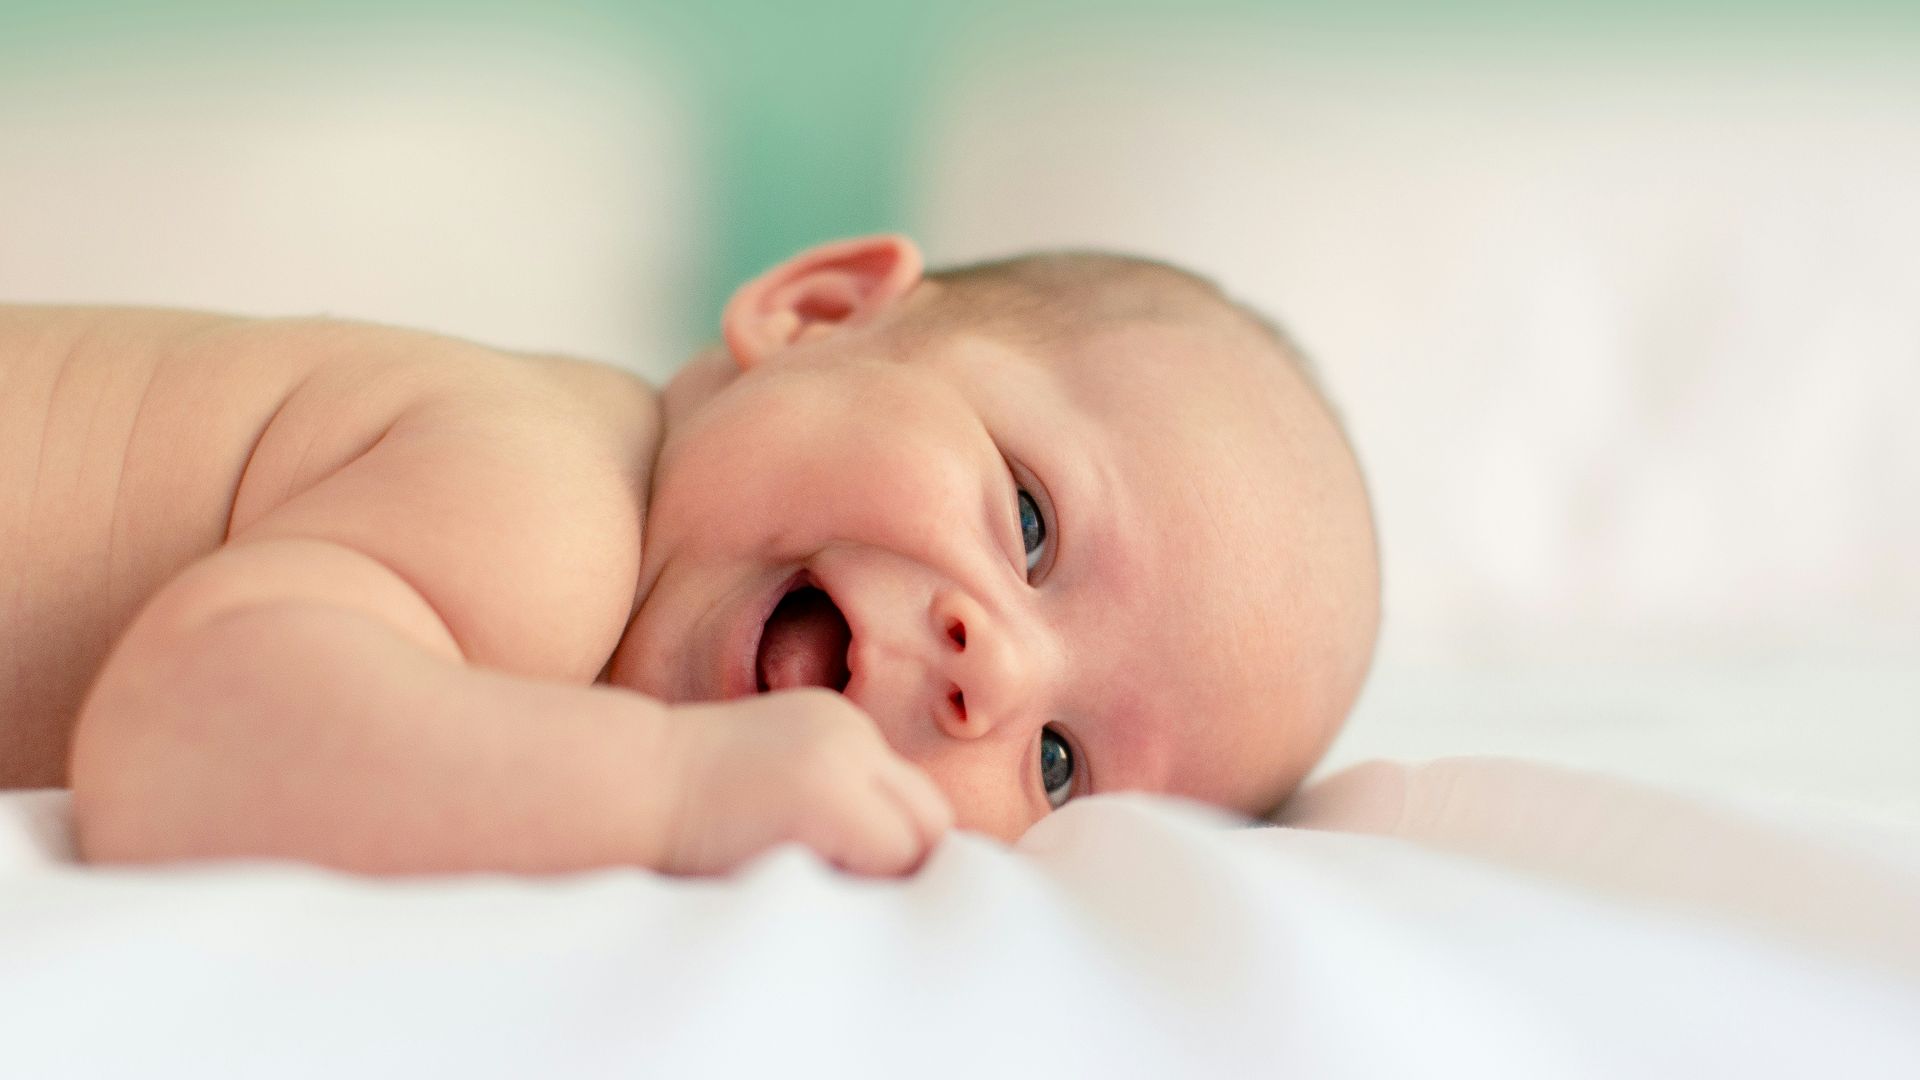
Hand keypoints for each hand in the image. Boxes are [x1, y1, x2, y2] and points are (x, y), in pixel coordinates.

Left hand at [660, 689, 953, 876]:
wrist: (648, 783)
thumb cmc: (699, 859)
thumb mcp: (783, 889)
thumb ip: (853, 890)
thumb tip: (905, 901)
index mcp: (828, 797)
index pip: (914, 857)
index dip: (897, 892)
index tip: (868, 911)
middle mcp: (846, 746)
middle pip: (931, 817)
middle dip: (913, 857)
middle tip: (870, 887)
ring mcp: (842, 719)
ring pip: (911, 788)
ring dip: (893, 822)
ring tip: (839, 849)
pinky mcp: (832, 708)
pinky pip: (880, 761)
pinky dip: (868, 791)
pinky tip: (821, 810)